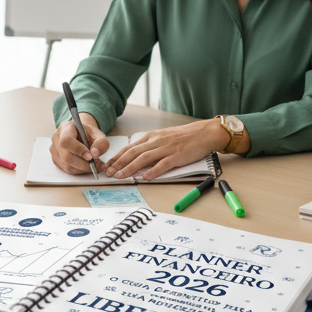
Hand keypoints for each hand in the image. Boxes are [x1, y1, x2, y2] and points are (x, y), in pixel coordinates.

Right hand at [50, 115, 109, 175]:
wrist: (81, 135)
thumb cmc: (88, 134)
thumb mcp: (98, 134)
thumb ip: (101, 142)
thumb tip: (95, 154)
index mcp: (65, 128)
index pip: (66, 140)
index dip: (78, 150)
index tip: (91, 157)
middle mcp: (56, 138)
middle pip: (66, 156)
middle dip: (84, 164)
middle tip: (98, 166)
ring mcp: (54, 150)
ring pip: (66, 166)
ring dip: (83, 169)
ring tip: (95, 167)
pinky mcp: (55, 160)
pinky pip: (66, 170)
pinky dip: (79, 171)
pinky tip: (86, 167)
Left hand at [105, 120, 226, 180]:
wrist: (203, 133)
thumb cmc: (184, 137)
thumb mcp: (163, 137)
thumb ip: (150, 146)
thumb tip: (136, 158)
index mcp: (152, 136)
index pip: (130, 147)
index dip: (117, 157)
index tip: (108, 166)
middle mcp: (156, 141)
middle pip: (133, 153)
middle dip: (119, 163)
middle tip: (109, 173)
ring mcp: (166, 148)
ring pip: (144, 159)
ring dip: (131, 168)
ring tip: (121, 176)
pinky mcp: (177, 156)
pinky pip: (163, 164)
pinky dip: (153, 171)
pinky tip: (146, 177)